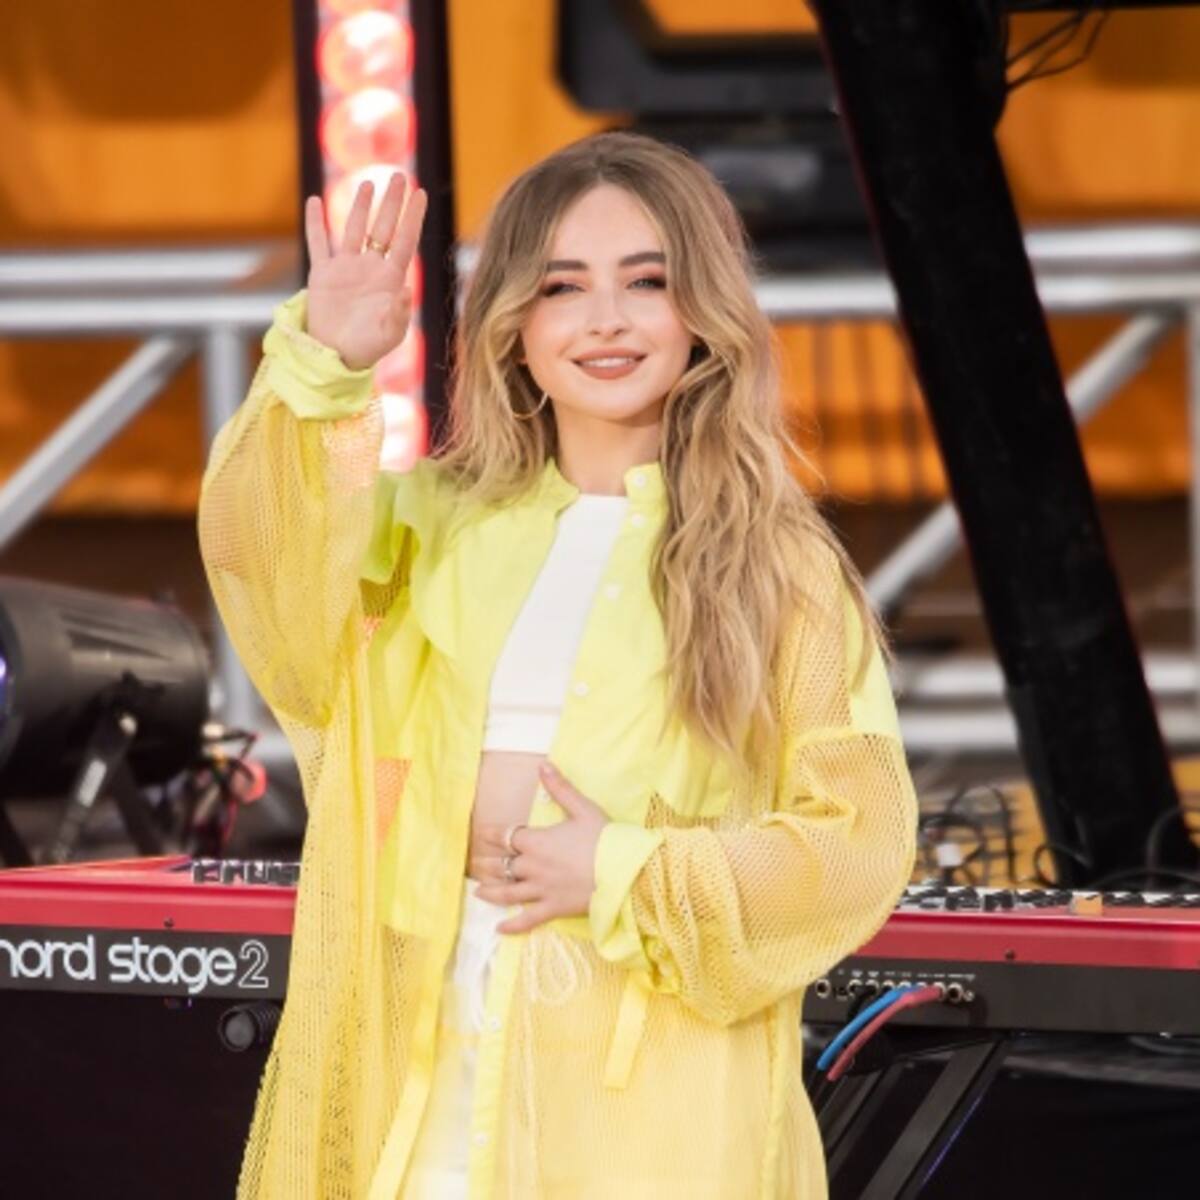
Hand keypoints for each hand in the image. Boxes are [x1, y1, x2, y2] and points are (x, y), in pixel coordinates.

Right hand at [304, 172, 427, 370]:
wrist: (335, 356)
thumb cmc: (367, 348)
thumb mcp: (389, 334)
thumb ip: (400, 313)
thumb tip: (407, 290)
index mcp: (390, 279)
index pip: (404, 240)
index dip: (412, 217)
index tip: (421, 193)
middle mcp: (370, 268)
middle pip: (383, 227)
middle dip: (391, 202)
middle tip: (398, 175)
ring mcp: (346, 269)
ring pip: (354, 229)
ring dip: (360, 206)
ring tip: (367, 183)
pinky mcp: (322, 274)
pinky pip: (318, 243)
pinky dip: (315, 223)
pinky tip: (314, 200)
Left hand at [472, 762, 609, 934]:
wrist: (624, 871)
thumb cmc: (605, 838)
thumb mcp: (582, 808)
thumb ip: (559, 788)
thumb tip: (543, 765)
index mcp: (536, 841)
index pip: (505, 836)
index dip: (491, 834)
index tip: (480, 834)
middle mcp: (532, 867)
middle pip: (501, 865)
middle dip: (486, 864)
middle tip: (473, 865)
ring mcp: (540, 891)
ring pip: (507, 894)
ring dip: (490, 892)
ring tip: (477, 892)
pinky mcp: (552, 909)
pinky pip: (526, 920)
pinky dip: (511, 926)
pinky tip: (500, 929)